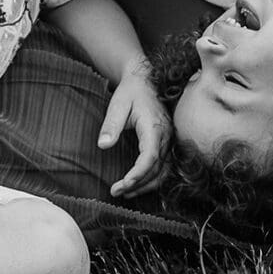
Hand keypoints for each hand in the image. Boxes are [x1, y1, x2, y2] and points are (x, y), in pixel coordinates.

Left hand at [98, 62, 172, 197]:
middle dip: (137, 184)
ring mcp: (169, 140)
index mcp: (154, 127)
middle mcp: (166, 136)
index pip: (149, 157)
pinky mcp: (167, 143)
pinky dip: (153, 179)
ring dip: (146, 185)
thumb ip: (111, 125)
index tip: (122, 184)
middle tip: (115, 192)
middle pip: (156, 169)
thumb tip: (103, 145)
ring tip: (125, 193)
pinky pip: (165, 167)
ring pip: (163, 171)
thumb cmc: (130, 92)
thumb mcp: (118, 104)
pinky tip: (138, 185)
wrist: (145, 80)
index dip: (137, 174)